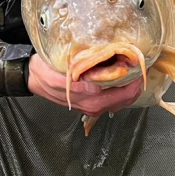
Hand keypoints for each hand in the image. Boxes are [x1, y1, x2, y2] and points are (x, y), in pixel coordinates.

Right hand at [26, 54, 143, 116]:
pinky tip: (122, 80)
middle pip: (123, 101)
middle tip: (142, 69)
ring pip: (119, 102)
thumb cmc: (42, 73)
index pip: (119, 96)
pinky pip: (111, 100)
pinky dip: (121, 91)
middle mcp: (92, 106)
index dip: (133, 84)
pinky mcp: (89, 103)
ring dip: (130, 90)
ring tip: (135, 73)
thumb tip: (94, 88)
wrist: (31, 78)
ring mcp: (91, 106)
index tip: (140, 69)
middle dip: (135, 87)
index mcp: (87, 99)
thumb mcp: (54, 75)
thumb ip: (73, 85)